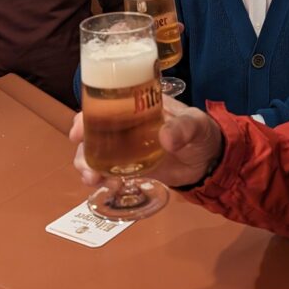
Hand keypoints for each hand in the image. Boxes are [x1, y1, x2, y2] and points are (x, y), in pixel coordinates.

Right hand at [70, 95, 222, 189]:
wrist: (210, 160)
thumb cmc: (202, 132)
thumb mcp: (196, 125)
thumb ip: (183, 129)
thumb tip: (164, 139)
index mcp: (139, 104)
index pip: (106, 102)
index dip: (87, 113)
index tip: (77, 130)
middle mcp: (127, 124)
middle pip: (93, 130)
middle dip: (82, 146)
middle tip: (85, 164)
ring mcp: (127, 146)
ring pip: (96, 152)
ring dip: (88, 165)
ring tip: (93, 179)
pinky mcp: (131, 166)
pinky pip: (108, 169)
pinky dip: (100, 177)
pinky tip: (105, 185)